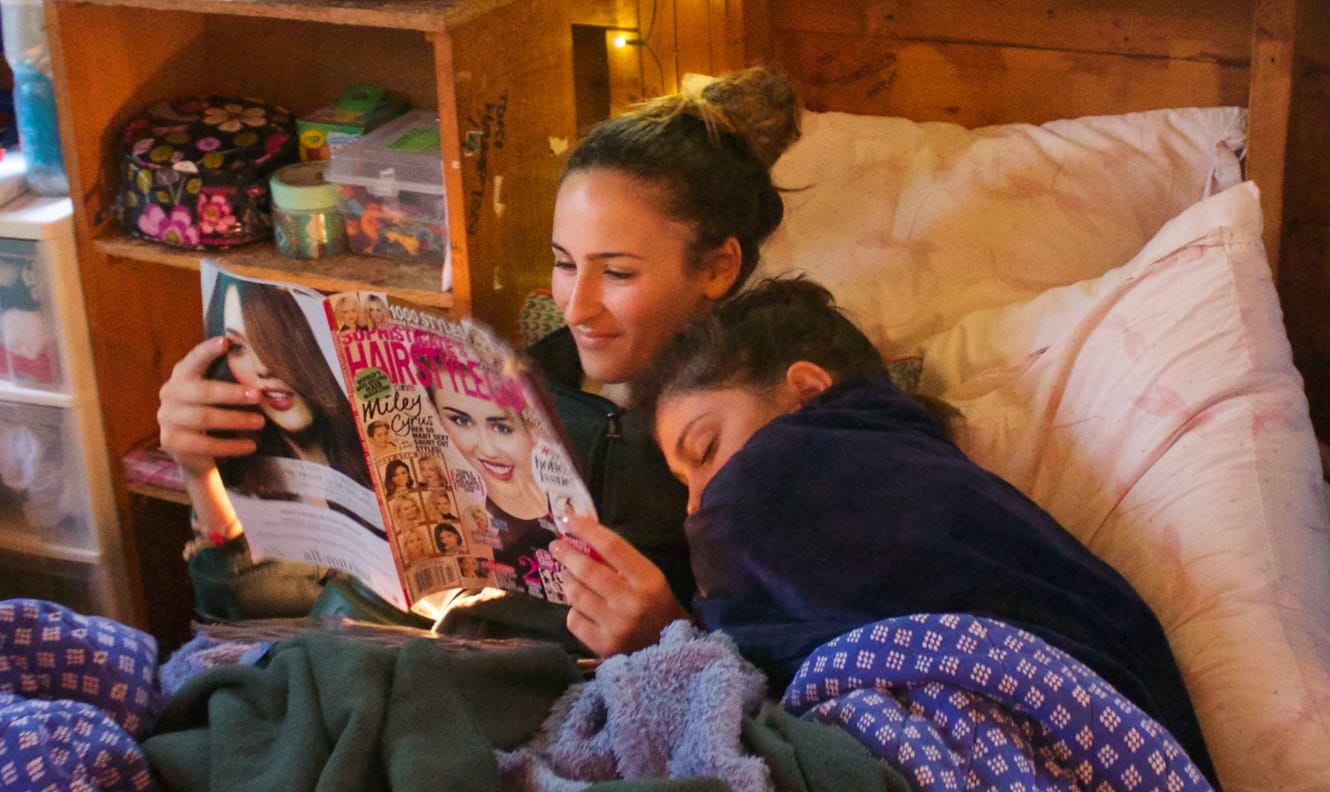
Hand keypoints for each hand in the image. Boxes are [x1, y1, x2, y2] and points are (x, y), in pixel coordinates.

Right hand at [157, 336, 264, 477]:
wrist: (193, 449)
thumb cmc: (213, 411)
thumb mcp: (220, 394)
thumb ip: (232, 381)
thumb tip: (268, 375)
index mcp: (183, 375)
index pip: (195, 359)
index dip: (208, 350)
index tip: (226, 341)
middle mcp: (170, 393)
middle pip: (203, 391)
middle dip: (232, 393)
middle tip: (258, 395)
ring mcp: (167, 417)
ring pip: (204, 417)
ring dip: (235, 420)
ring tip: (260, 422)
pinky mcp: (171, 441)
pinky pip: (203, 444)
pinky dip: (229, 446)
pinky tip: (250, 446)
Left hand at [551, 514, 689, 657]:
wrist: (670, 651)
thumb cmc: (657, 607)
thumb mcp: (649, 578)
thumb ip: (620, 561)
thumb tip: (583, 538)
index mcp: (647, 580)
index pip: (612, 546)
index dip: (587, 530)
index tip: (568, 519)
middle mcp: (631, 602)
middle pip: (588, 570)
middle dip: (566, 554)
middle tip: (556, 545)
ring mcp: (616, 626)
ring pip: (576, 595)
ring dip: (567, 581)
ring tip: (568, 575)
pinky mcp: (603, 646)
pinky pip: (574, 620)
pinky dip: (573, 610)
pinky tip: (581, 607)